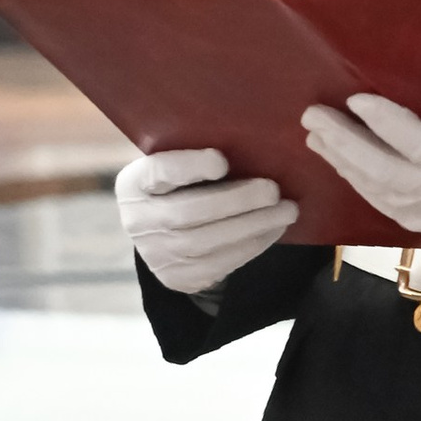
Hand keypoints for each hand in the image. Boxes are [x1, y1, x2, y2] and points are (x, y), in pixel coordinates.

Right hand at [117, 146, 296, 293]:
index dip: (189, 167)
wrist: (165, 235)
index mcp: (134, 183)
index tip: (222, 161)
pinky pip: (221, 263)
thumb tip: (252, 142)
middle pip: (187, 213)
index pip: (158, 172)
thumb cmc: (182, 187)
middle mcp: (138, 221)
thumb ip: (198, 154)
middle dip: (236, 201)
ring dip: (254, 225)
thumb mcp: (176, 166)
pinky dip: (253, 244)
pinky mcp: (180, 278)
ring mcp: (157, 254)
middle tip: (272, 190)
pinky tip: (274, 228)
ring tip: (286, 210)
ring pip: (207, 242)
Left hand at [300, 94, 420, 315]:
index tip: (355, 99)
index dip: (384, 122)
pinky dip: (363, 187)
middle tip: (312, 116)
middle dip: (344, 142)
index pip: (417, 145)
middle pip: (381, 168)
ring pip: (378, 189)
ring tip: (317, 141)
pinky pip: (388, 205)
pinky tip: (351, 174)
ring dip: (345, 164)